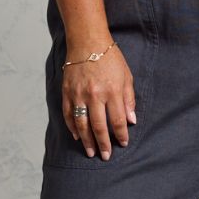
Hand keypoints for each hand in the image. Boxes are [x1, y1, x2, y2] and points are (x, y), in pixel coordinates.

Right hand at [61, 43, 137, 160]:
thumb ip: (129, 99)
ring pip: (82, 124)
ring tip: (90, 151)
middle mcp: (95, 95)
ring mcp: (79, 94)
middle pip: (99, 126)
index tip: (123, 144)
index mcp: (112, 91)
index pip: (117, 120)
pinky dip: (72, 127)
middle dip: (103, 143)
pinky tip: (77, 136)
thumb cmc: (110, 58)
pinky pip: (68, 114)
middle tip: (105, 156)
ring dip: (87, 140)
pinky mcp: (67, 92)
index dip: (120, 135)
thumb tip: (131, 120)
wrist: (87, 42)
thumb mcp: (126, 76)